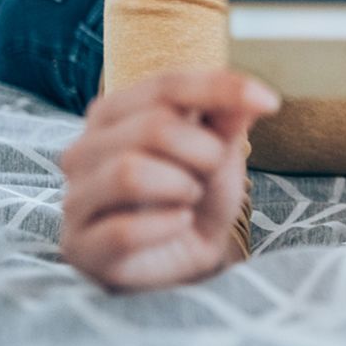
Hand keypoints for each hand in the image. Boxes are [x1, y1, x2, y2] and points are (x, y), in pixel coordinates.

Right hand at [60, 70, 280, 289]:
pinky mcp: (78, 246)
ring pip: (130, 172)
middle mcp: (84, 149)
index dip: (220, 89)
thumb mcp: (219, 154)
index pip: (166, 86)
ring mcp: (75, 198)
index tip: (270, 102)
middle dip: (203, 152)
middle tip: (210, 173)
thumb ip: (227, 121)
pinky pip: (124, 229)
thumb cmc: (193, 197)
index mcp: (113, 113)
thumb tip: (253, 95)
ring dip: (182, 187)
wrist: (180, 259)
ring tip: (189, 198)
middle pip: (153, 127)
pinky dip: (167, 226)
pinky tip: (178, 224)